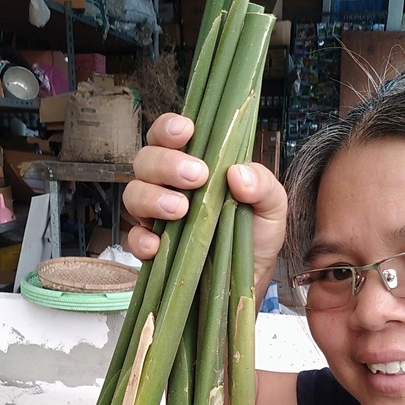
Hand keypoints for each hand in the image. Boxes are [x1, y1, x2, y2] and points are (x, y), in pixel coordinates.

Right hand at [123, 113, 287, 290]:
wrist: (250, 276)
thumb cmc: (256, 233)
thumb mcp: (272, 205)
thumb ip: (262, 184)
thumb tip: (238, 174)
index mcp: (194, 163)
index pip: (168, 135)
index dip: (168, 127)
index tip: (187, 131)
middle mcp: (168, 184)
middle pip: (146, 160)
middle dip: (166, 163)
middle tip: (196, 176)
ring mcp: (155, 215)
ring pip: (134, 194)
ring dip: (152, 198)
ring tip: (181, 210)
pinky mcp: (152, 247)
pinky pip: (133, 238)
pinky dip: (141, 240)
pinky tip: (158, 245)